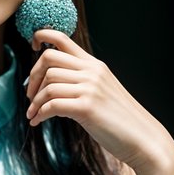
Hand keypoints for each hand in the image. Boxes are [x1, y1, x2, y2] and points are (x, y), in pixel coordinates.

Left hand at [22, 29, 172, 173]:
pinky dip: (40, 114)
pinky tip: (37, 122)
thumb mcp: (103, 91)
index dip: (41, 36)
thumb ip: (82, 82)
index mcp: (94, 65)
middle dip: (33, 77)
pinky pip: (52, 105)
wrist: (143, 138)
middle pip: (48, 58)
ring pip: (48, 85)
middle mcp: (92, 72)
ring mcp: (90, 88)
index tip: (33, 47)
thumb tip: (52, 84)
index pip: (62, 38)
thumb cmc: (120, 120)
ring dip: (34, 101)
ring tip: (33, 114)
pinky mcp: (87, 108)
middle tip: (30, 96)